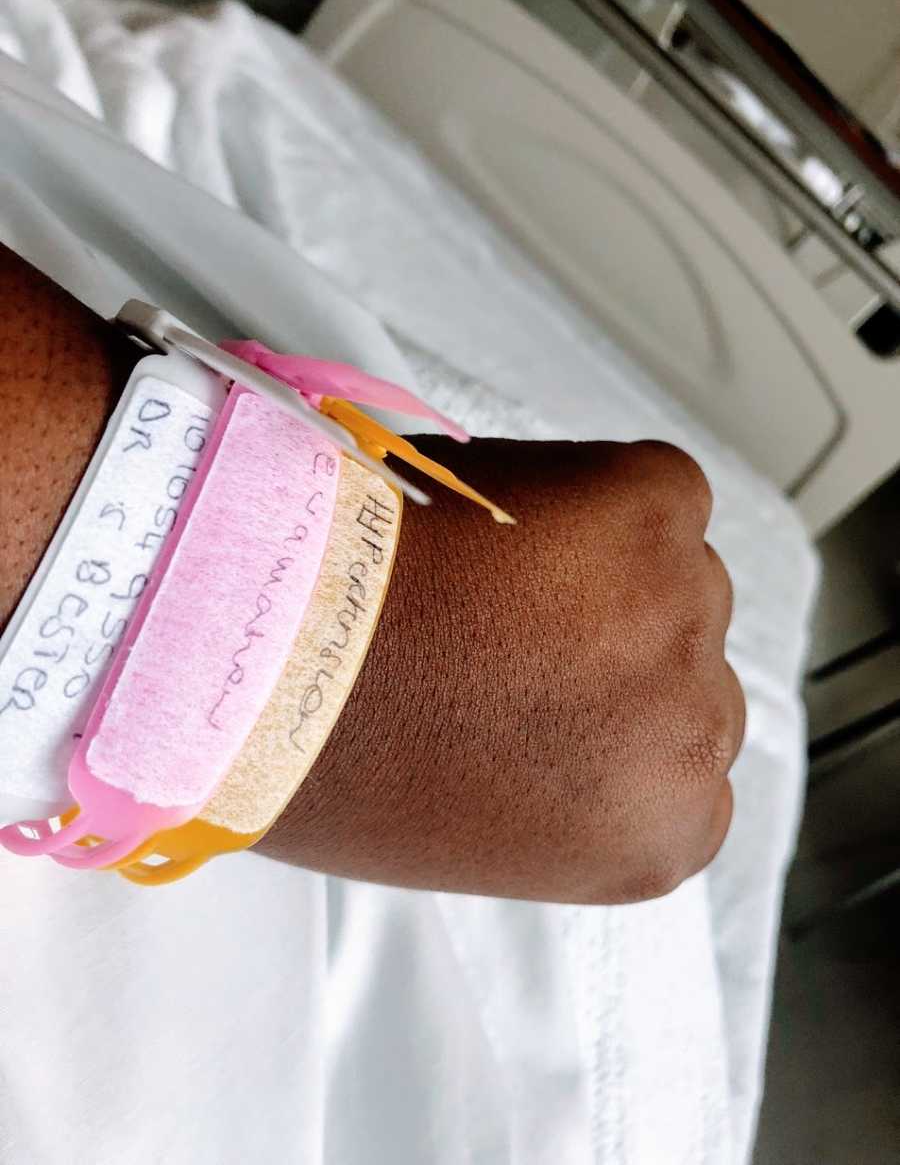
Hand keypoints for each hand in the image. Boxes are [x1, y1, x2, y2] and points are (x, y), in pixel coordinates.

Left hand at [262, 437, 743, 903]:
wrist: (276, 653)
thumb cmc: (336, 755)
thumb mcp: (481, 826)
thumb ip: (569, 782)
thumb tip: (575, 710)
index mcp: (664, 829)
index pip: (685, 763)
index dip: (604, 716)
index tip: (548, 694)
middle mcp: (698, 729)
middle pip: (686, 660)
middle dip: (614, 641)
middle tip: (509, 627)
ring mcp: (685, 605)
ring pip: (670, 568)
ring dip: (603, 564)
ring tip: (488, 573)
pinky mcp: (654, 501)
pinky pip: (655, 487)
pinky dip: (593, 489)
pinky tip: (508, 521)